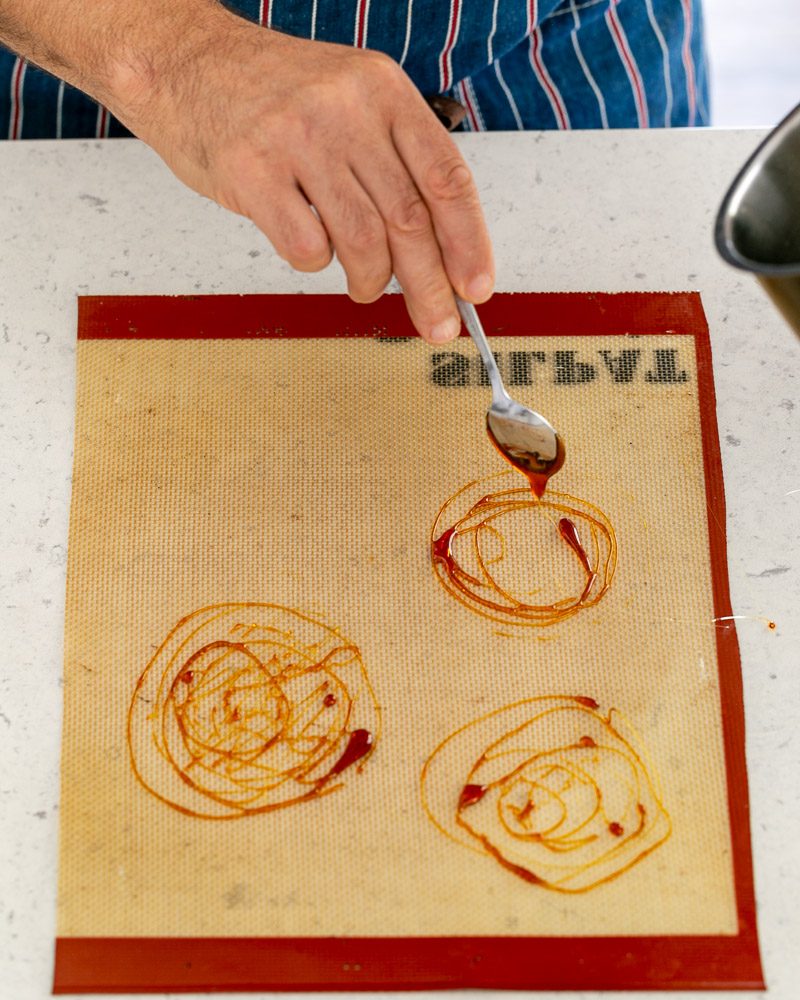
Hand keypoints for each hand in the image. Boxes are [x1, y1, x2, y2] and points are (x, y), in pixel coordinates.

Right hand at [112, 8, 493, 342]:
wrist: (185, 62)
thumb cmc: (271, 93)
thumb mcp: (350, 99)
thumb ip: (393, 161)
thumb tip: (439, 250)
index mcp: (382, 90)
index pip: (446, 177)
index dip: (469, 242)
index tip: (476, 287)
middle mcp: (345, 110)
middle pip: (409, 219)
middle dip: (430, 285)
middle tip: (438, 323)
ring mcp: (296, 140)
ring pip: (363, 241)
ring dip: (372, 281)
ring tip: (366, 287)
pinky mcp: (252, 173)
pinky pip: (306, 247)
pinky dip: (316, 263)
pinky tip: (310, 247)